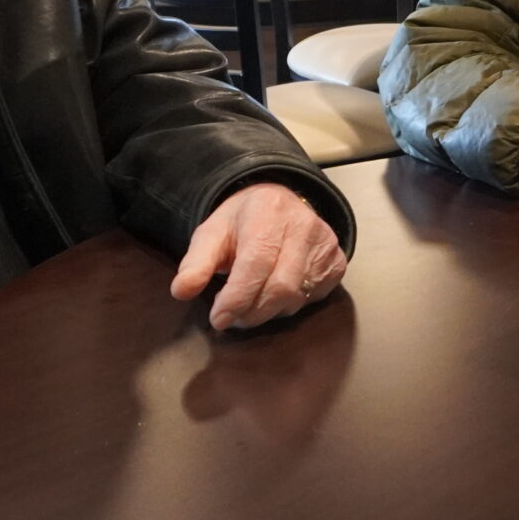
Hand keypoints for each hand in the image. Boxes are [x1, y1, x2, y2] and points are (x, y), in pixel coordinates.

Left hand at [171, 183, 345, 329]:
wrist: (281, 201)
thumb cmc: (244, 221)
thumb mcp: (212, 233)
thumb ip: (196, 263)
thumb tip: (182, 291)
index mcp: (267, 213)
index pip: (256, 264)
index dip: (237, 298)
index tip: (218, 318)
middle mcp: (303, 226)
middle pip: (280, 287)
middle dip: (251, 312)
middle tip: (232, 317)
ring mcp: (325, 244)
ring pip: (296, 297)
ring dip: (268, 312)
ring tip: (250, 305)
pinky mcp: (337, 261)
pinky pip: (313, 297)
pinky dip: (290, 306)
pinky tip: (275, 295)